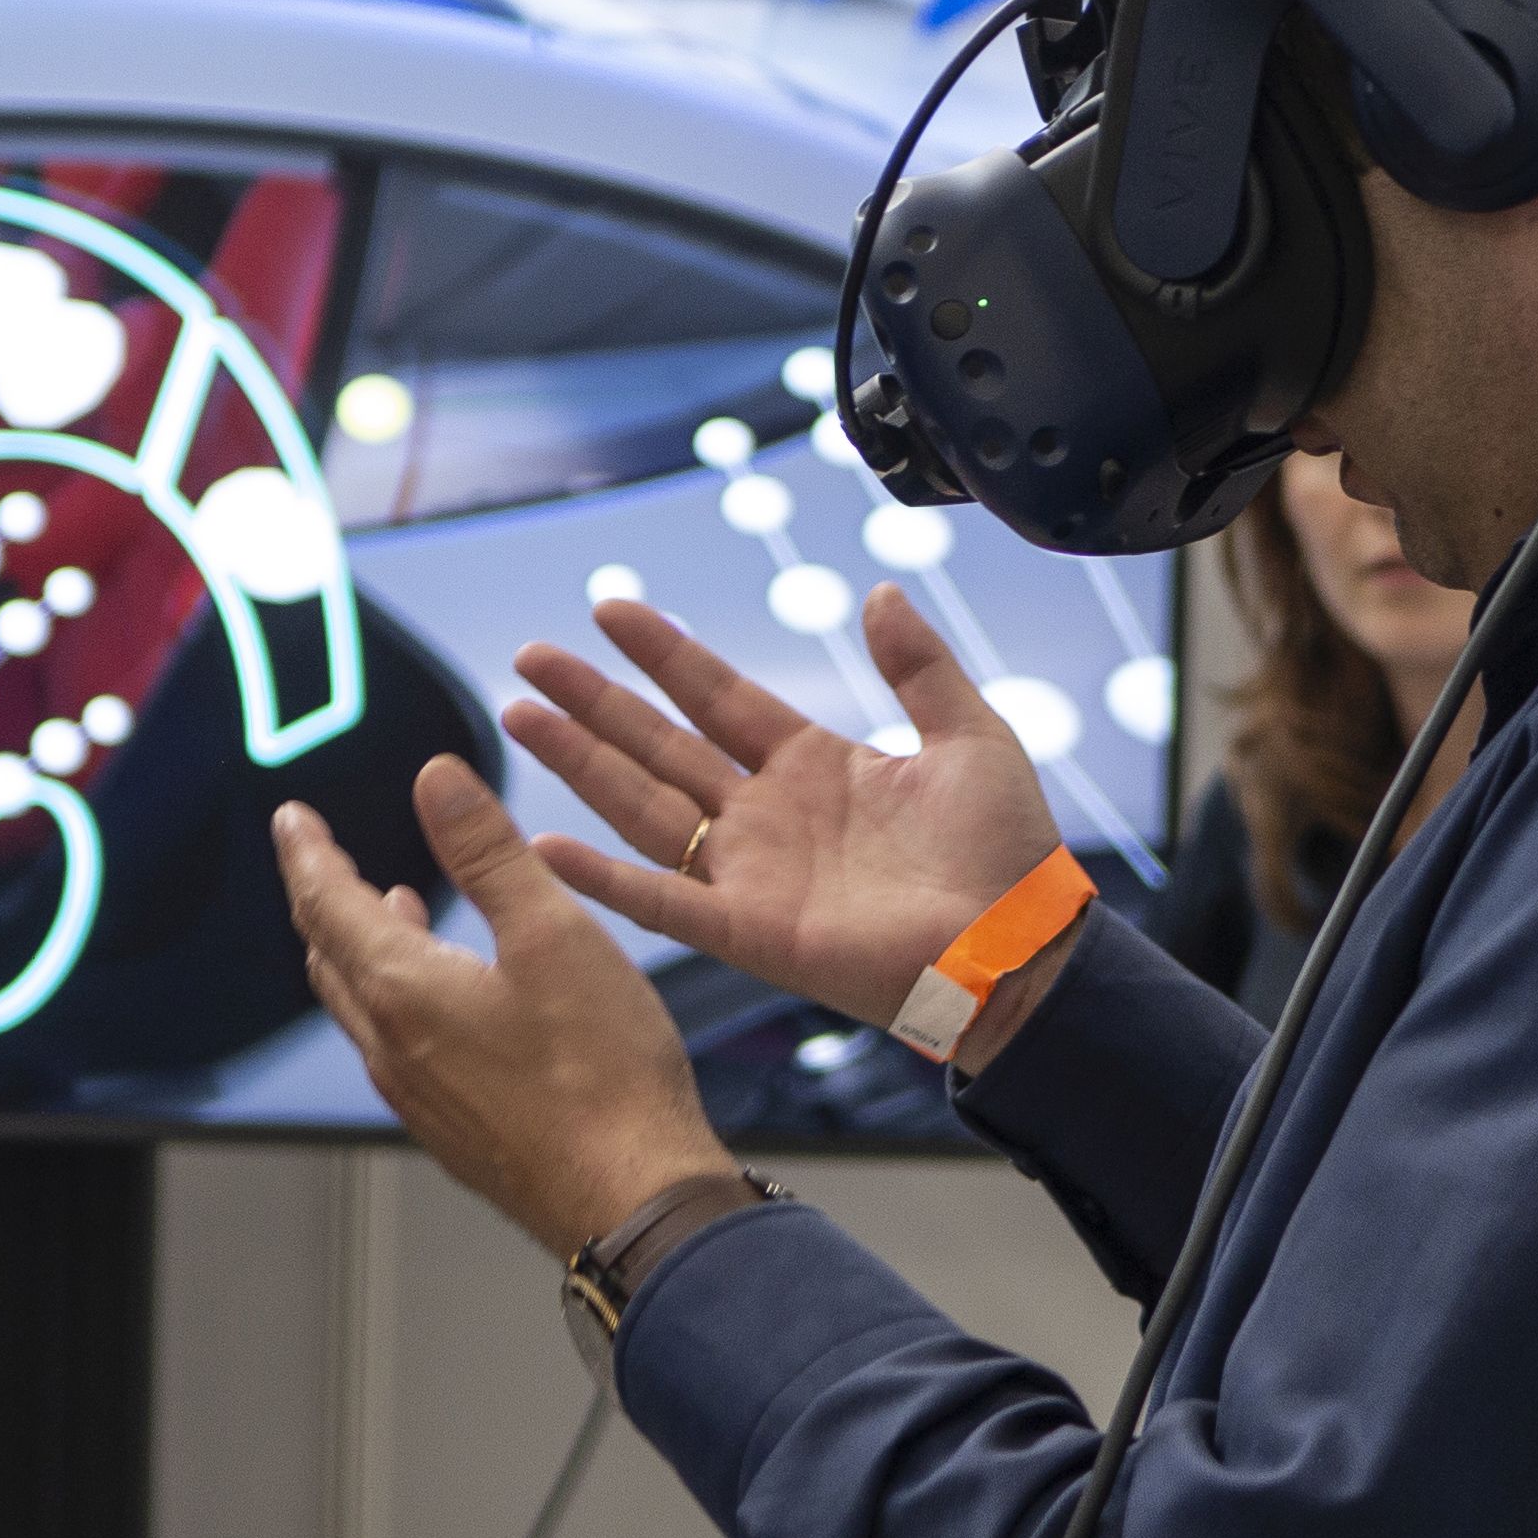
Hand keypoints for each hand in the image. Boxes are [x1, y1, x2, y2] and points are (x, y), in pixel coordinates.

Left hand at [274, 759, 733, 1253]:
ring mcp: (418, 1097)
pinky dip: (396, 999)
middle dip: (325, 897)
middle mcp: (392, 1049)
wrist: (632, 1200)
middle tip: (325, 858)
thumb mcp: (552, 933)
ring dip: (361, 949)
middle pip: (331, 956)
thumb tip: (437, 781)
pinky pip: (395, 1049)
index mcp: (403, 990)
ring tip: (390, 908)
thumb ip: (488, 852)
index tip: (292, 820)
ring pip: (362, 1007)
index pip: (326, 903)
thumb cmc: (603, 1076)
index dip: (307, 852)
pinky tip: (444, 996)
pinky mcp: (451, 1130)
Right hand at [504, 583, 1066, 1035]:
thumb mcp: (970, 734)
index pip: (717, 695)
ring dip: (579, 764)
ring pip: (641, 806)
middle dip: (592, 701)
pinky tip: (544, 848)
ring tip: (519, 718)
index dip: (664, 653)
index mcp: (813, 765)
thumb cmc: (1005, 850)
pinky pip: (660, 901)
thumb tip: (880, 592)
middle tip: (530, 658)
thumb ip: (918, 666)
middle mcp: (766, 816)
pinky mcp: (747, 931)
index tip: (609, 609)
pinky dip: (601, 879)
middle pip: (657, 744)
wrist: (1018, 944)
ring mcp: (748, 873)